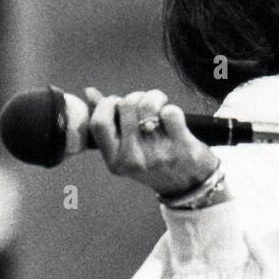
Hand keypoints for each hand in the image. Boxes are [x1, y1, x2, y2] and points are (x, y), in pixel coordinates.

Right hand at [83, 88, 220, 197]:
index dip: (107, 104)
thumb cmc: (153, 162)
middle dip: (135, 97)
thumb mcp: (126, 150)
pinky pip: (170, 112)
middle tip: (144, 104)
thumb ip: (108, 122)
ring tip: (158, 104)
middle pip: (125, 106)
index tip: (118, 103)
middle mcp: (134, 160)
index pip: (99, 123)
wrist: (189, 186)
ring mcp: (158, 154)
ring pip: (147, 105)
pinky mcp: (181, 147)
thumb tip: (89, 91)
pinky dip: (171, 108)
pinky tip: (172, 117)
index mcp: (116, 162)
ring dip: (153, 97)